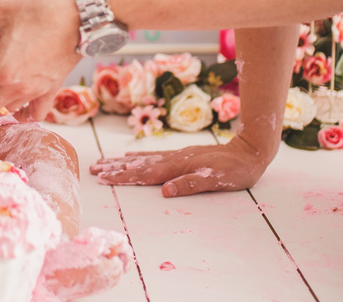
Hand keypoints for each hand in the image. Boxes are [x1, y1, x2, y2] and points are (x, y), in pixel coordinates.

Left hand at [0, 0, 80, 117]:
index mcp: (0, 68)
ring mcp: (34, 92)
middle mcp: (15, 87)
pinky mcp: (50, 91)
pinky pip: (33, 114)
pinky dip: (20, 113)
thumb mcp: (1, 8)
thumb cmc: (42, 10)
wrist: (81, 15)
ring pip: (2, 112)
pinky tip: (12, 104)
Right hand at [89, 134, 275, 195]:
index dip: (123, 176)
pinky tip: (130, 156)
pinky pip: (154, 155)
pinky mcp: (182, 154)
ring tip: (104, 162)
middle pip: (138, 164)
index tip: (104, 178)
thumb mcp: (216, 181)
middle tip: (94, 170)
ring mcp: (176, 156)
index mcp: (178, 167)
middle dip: (115, 168)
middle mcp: (173, 160)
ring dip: (122, 161)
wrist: (248, 152)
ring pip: (143, 159)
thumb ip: (190, 184)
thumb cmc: (234, 171)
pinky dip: (138, 156)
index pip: (145, 174)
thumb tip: (165, 190)